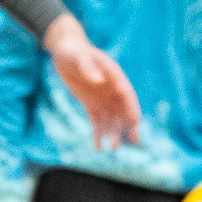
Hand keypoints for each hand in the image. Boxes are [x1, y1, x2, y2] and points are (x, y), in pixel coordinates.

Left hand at [43, 17, 141, 149]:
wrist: (67, 53)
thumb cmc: (75, 52)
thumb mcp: (79, 58)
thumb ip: (88, 68)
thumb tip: (99, 81)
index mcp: (115, 76)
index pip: (126, 94)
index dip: (131, 108)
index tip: (135, 121)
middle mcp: (112, 89)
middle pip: (123, 110)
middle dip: (128, 125)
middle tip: (133, 142)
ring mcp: (103, 98)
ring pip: (111, 119)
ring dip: (113, 133)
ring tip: (114, 149)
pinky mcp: (92, 105)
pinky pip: (97, 121)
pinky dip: (98, 134)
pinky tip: (98, 147)